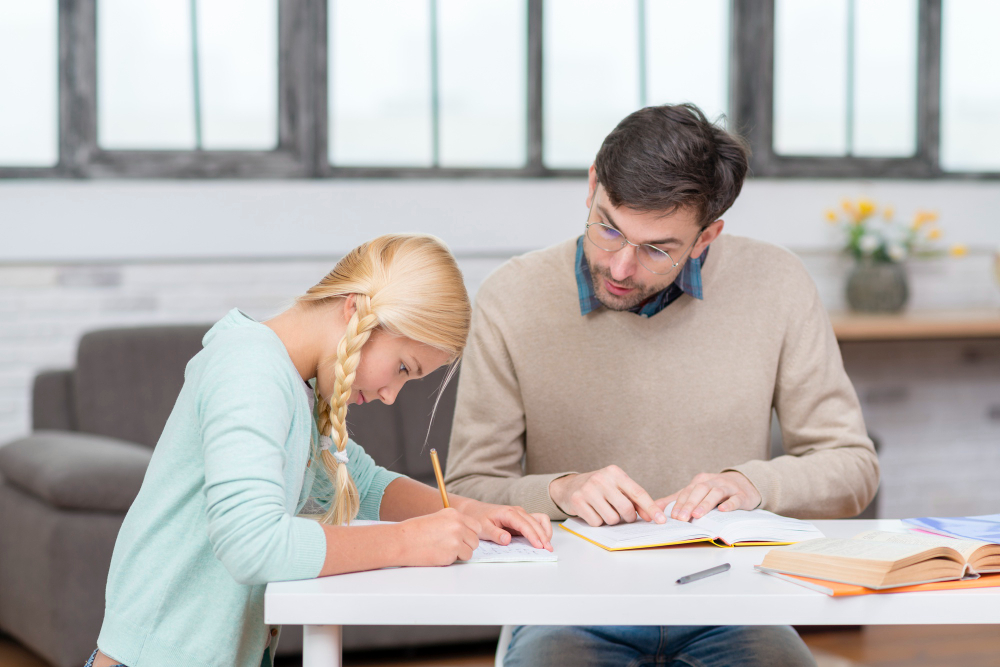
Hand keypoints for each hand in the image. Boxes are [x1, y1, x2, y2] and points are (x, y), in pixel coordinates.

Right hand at [393, 508, 480, 565]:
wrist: (402, 541)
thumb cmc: (415, 531)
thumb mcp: (437, 518)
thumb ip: (454, 523)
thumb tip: (467, 533)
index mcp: (454, 514)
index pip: (477, 527)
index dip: (470, 534)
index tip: (463, 538)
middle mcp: (458, 525)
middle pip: (475, 540)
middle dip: (466, 545)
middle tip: (451, 546)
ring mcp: (456, 540)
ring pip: (470, 552)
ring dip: (460, 554)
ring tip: (444, 550)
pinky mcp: (451, 554)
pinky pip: (460, 560)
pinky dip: (452, 560)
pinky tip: (439, 554)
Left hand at [454, 498, 553, 550]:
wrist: (474, 510)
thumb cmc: (477, 518)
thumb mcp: (483, 528)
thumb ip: (495, 534)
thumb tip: (507, 540)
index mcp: (508, 513)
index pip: (525, 524)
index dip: (533, 535)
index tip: (539, 546)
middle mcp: (518, 511)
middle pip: (535, 523)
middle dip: (543, 536)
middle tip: (548, 550)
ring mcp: (521, 514)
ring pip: (539, 520)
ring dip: (545, 532)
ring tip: (547, 545)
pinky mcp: (521, 519)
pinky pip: (536, 522)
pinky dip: (542, 529)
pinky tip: (542, 539)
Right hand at [548, 465, 665, 526]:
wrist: (570, 486)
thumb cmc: (599, 488)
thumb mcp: (617, 487)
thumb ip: (634, 500)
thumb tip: (650, 516)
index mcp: (615, 472)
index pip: (638, 492)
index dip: (651, 508)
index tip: (661, 520)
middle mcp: (601, 479)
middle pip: (626, 509)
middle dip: (628, 518)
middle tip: (623, 516)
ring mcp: (588, 489)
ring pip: (612, 519)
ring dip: (611, 520)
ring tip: (604, 510)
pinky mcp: (577, 501)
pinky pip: (597, 522)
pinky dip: (597, 522)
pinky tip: (593, 512)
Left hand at [657, 471, 761, 521]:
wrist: (744, 484)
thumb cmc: (716, 490)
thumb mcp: (697, 492)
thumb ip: (677, 499)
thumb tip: (655, 508)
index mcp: (700, 481)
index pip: (687, 491)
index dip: (680, 503)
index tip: (673, 516)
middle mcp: (713, 481)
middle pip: (700, 490)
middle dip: (690, 504)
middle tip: (682, 518)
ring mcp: (729, 487)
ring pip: (716, 493)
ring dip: (706, 504)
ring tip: (697, 515)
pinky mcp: (742, 495)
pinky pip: (736, 499)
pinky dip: (729, 504)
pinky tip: (723, 510)